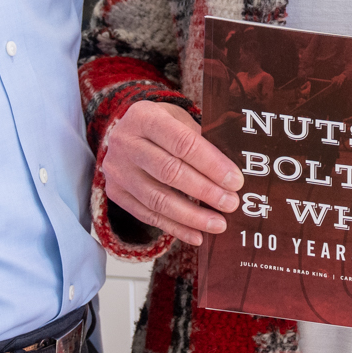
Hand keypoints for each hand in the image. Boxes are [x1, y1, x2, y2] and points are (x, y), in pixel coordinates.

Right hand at [100, 100, 243, 246]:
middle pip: (169, 172)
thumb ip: (203, 140)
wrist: (127, 134)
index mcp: (144, 116)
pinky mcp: (115, 193)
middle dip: (205, 191)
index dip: (211, 164)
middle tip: (230, 204)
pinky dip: (175, 228)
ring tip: (218, 224)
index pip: (182, 142)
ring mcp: (117, 170)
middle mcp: (125, 142)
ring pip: (157, 199)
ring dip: (192, 216)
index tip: (235, 181)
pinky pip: (148, 215)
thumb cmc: (164, 127)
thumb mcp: (181, 120)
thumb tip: (233, 174)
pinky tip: (197, 235)